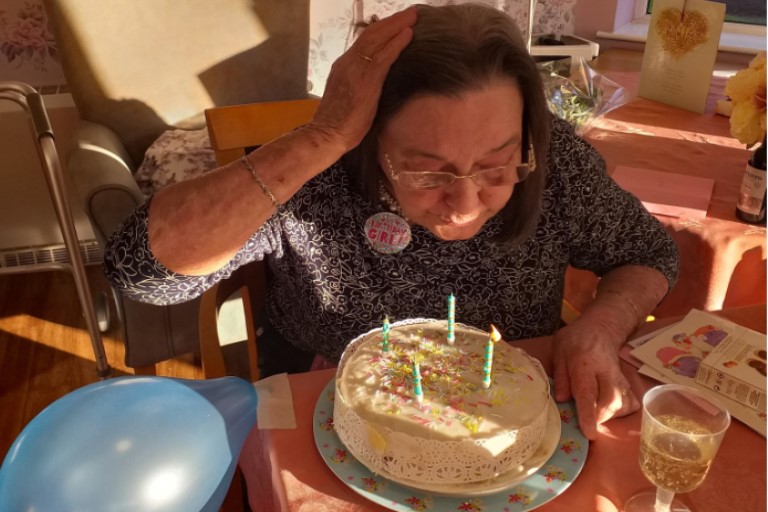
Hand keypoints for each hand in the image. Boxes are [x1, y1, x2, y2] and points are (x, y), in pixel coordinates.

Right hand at [308, 7, 416, 150]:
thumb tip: (378, 79)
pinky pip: (384, 56)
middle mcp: (348, 62)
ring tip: (413, 17)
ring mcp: (356, 69)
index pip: (365, 40)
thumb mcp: (350, 96)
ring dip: (397, 25)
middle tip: (411, 13)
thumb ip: (361, 83)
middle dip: (392, 21)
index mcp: (344, 65)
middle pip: (372, 34)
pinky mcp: (366, 80)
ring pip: (378, 39)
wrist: (327, 134)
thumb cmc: (340, 124)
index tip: (397, 23)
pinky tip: (409, 34)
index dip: (382, 29)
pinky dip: (397, 43)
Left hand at [552, 323, 639, 440]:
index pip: (588, 392)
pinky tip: (609, 409)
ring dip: (612, 416)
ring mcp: (619, 377)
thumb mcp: (559, 352)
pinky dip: (623, 411)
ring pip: (624, 403)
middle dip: (602, 418)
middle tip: (589, 422)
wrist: (601, 327)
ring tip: (596, 414)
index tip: (589, 433)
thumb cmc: (575, 340)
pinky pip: (631, 400)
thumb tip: (561, 400)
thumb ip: (560, 376)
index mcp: (585, 364)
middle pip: (612, 401)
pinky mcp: (626, 381)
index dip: (588, 414)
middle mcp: (605, 372)